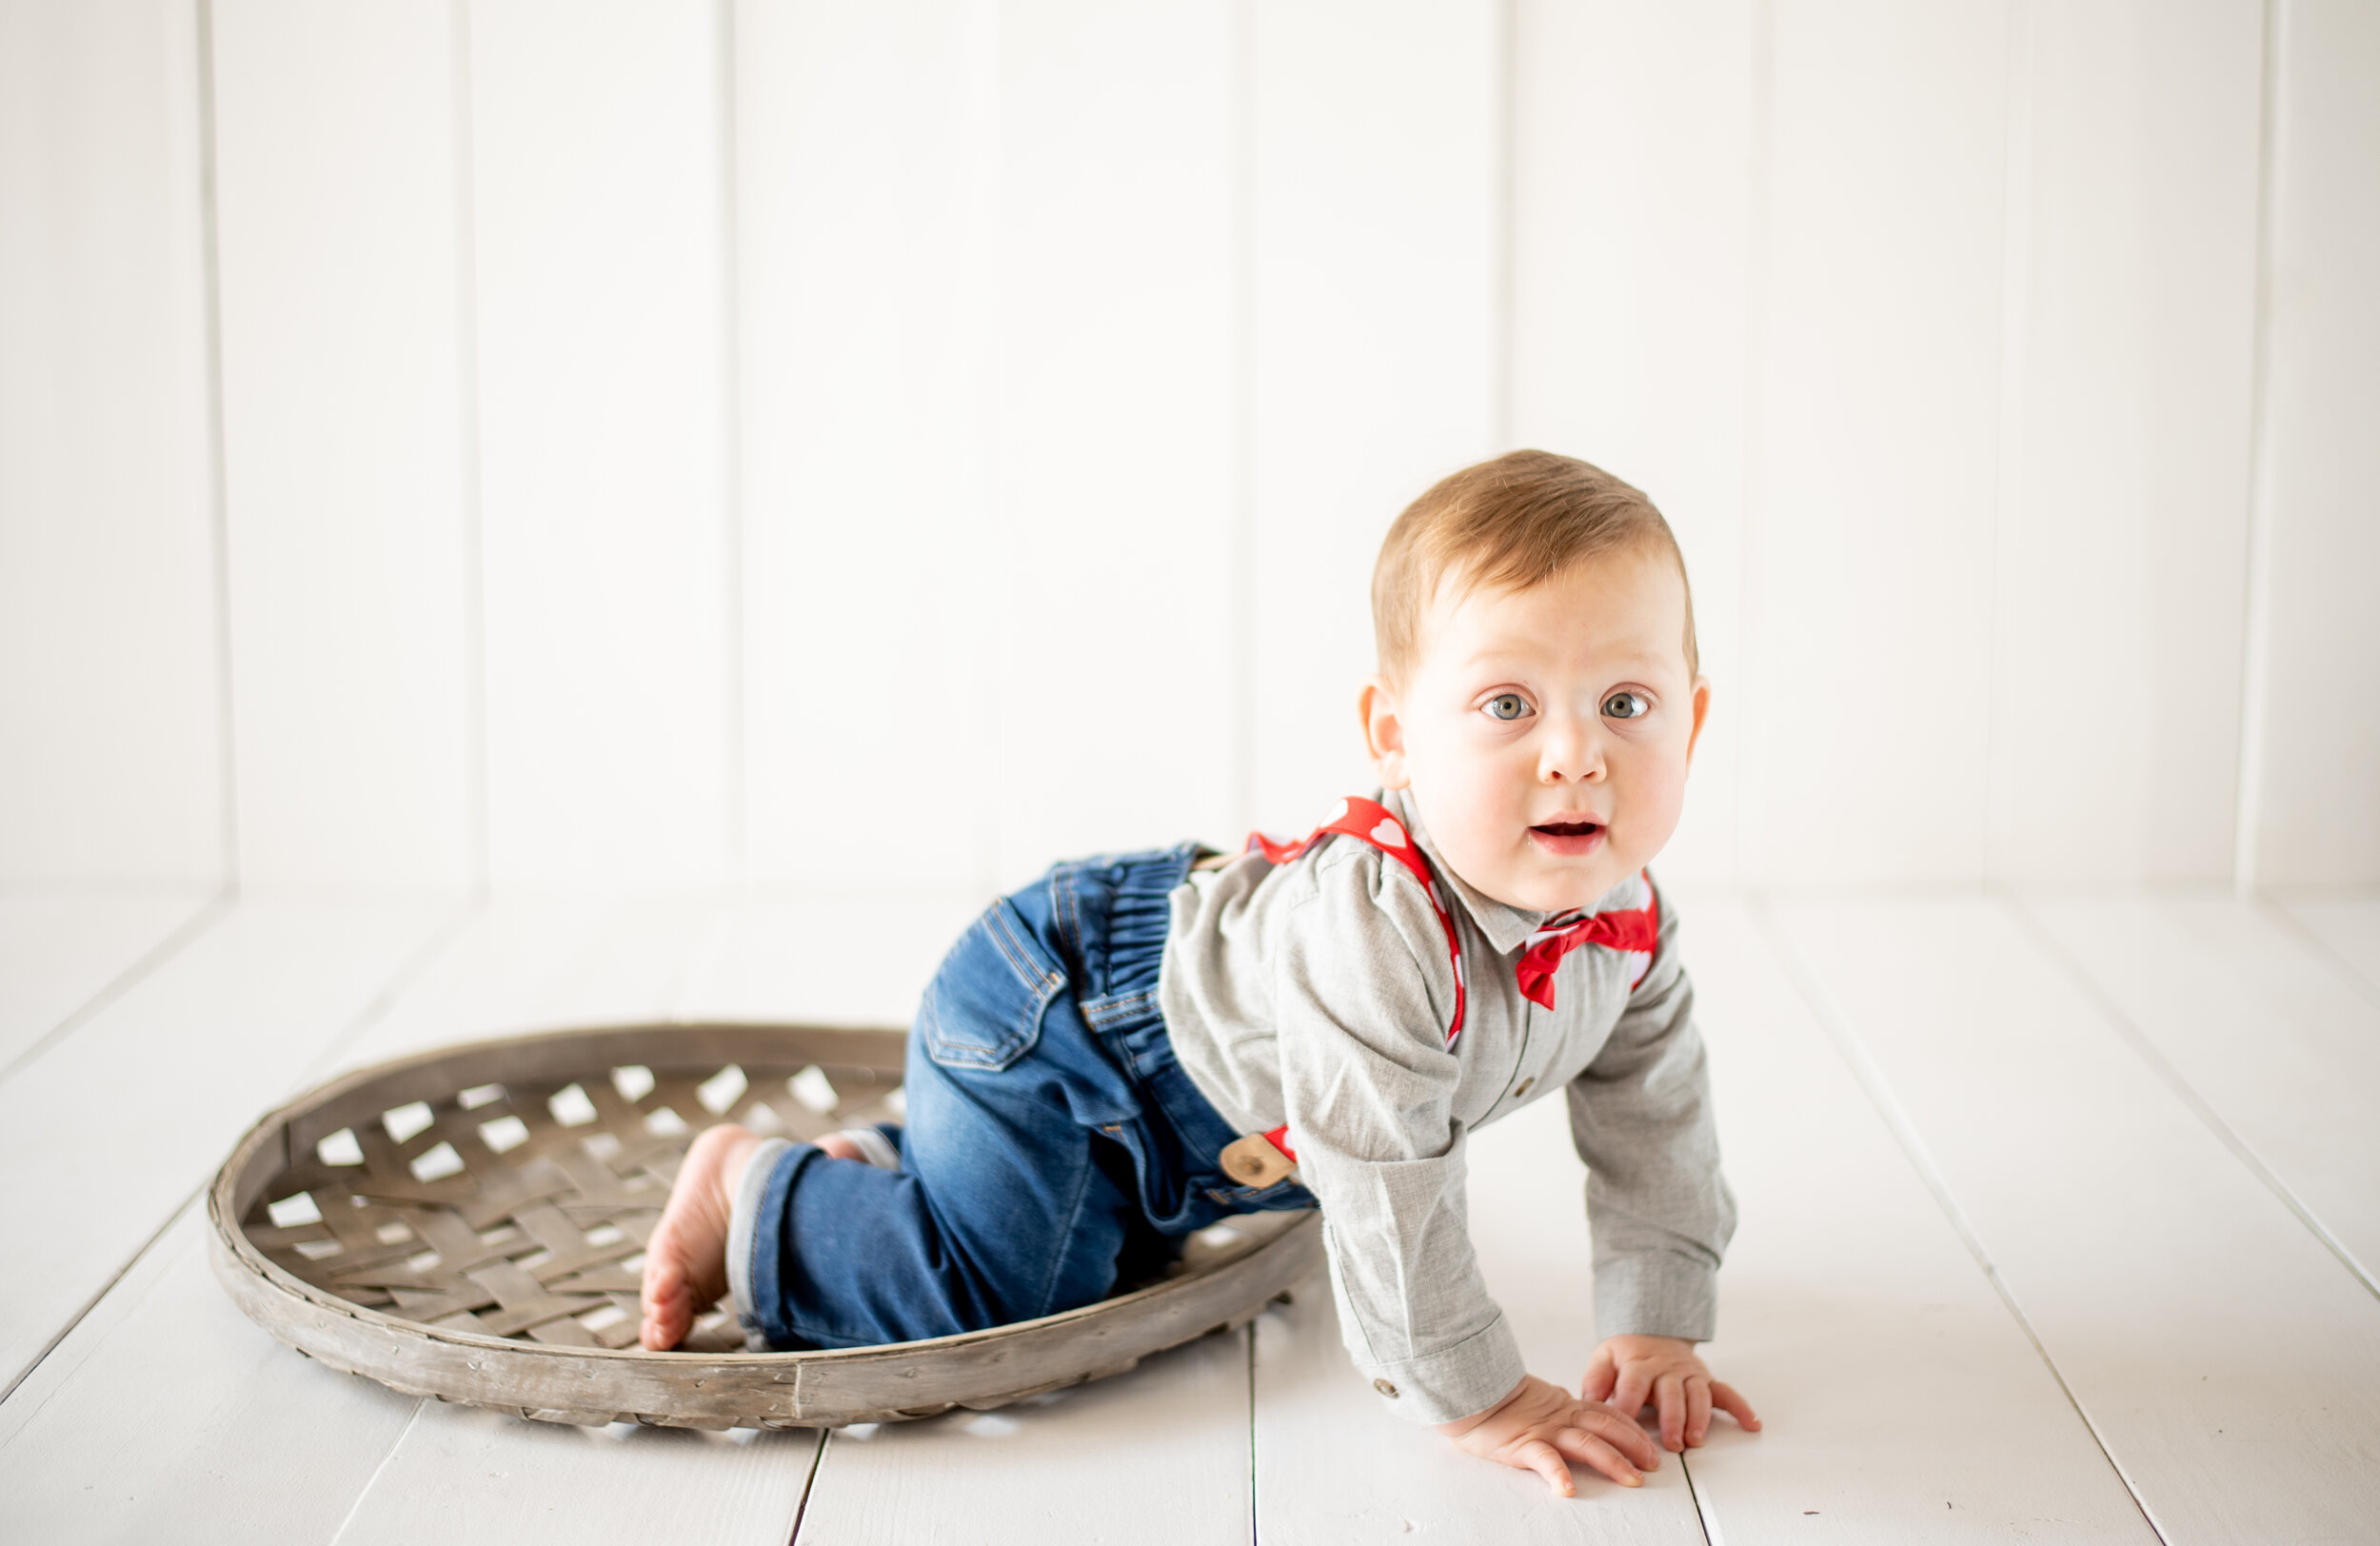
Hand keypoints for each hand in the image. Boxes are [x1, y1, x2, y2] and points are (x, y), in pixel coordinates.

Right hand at [1435, 1373, 1661, 1496]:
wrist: (1468, 1394)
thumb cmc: (1499, 1402)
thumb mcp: (1539, 1400)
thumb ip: (1561, 1408)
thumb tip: (1581, 1413)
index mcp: (1565, 1406)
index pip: (1608, 1413)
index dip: (1633, 1429)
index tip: (1651, 1445)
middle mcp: (1560, 1416)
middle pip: (1606, 1427)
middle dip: (1634, 1445)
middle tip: (1654, 1465)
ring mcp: (1543, 1430)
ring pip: (1586, 1442)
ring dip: (1612, 1461)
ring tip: (1631, 1479)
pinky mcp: (1521, 1444)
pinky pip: (1543, 1460)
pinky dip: (1557, 1474)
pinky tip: (1568, 1490)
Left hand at [1582, 1334, 1760, 1452]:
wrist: (1653, 1331)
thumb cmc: (1626, 1355)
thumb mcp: (1604, 1358)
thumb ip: (1595, 1379)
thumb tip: (1587, 1402)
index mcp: (1639, 1363)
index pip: (1633, 1385)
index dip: (1629, 1406)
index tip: (1625, 1428)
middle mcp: (1667, 1368)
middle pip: (1671, 1393)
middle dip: (1673, 1419)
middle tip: (1673, 1444)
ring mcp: (1690, 1373)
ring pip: (1698, 1395)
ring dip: (1699, 1418)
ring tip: (1697, 1441)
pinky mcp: (1706, 1379)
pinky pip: (1726, 1392)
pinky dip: (1740, 1407)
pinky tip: (1752, 1424)